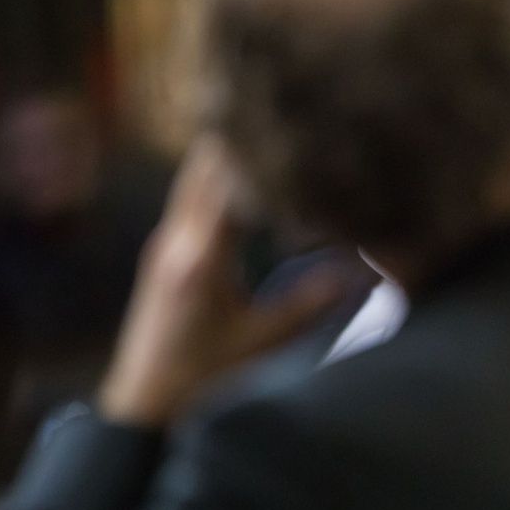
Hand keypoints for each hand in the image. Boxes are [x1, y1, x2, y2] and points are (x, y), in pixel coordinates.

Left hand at [98, 138, 343, 428]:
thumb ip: (312, 303)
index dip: (261, 149)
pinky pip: (193, 199)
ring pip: (196, 178)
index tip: (295, 120)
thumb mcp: (263, 342)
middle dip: (242, 135)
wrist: (142, 404)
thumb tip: (366, 271)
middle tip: (282, 104)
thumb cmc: (201, 379)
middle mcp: (176, 239)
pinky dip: (219, 178)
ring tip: (267, 126)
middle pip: (206, 166)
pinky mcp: (165, 255)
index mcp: (200, 256)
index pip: (230, 181)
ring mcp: (165, 244)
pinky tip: (245, 175)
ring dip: (228, 154)